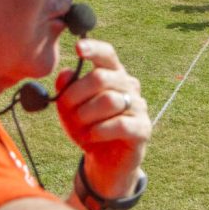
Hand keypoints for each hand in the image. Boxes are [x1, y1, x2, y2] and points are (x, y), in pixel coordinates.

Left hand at [55, 39, 150, 199]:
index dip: (94, 49)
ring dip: (86, 116)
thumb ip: (66, 90)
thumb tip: (65, 74)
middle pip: (100, 78)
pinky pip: (119, 124)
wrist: (104, 161)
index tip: (78, 48)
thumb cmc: (88, 128)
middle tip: (66, 112)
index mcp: (112, 75)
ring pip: (109, 100)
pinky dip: (98, 131)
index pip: (107, 55)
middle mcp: (129, 86)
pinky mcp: (143, 128)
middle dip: (75, 96)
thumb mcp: (70, 109)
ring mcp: (139, 106)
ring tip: (79, 129)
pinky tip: (90, 137)